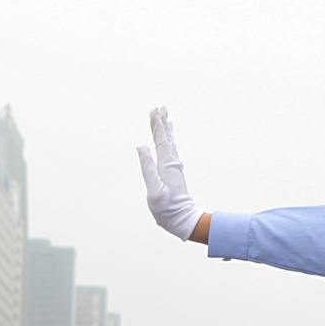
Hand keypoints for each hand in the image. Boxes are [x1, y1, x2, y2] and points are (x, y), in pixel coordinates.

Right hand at [137, 106, 203, 240]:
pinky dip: (168, 139)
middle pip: (166, 138)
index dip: (157, 125)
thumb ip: (148, 168)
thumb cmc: (166, 209)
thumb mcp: (154, 190)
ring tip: (164, 115)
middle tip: (159, 106)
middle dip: (161, 122)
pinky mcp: (173, 171)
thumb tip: (141, 146)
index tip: (154, 110)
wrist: (183, 219)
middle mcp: (173, 162)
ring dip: (166, 128)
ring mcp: (174, 166)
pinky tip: (168, 136)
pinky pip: (170, 149)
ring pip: (169, 142)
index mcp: (167, 165)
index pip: (161, 140)